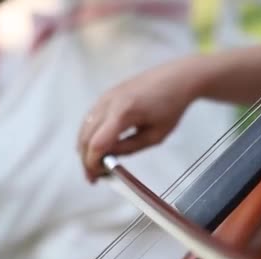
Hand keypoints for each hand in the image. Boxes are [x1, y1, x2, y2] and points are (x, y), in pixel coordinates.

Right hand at [78, 58, 198, 182]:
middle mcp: (109, 102)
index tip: (94, 177)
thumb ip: (129, 148)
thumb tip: (109, 158)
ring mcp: (106, 96)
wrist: (176, 79)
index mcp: (123, 113)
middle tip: (93, 176)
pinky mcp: (107, 95)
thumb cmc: (171, 106)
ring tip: (95, 164)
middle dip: (86, 159)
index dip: (92, 163)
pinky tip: (96, 145)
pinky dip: (89, 134)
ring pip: (84, 127)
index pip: (97, 144)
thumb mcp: (155, 136)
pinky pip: (90, 118)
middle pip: (85, 137)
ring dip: (85, 147)